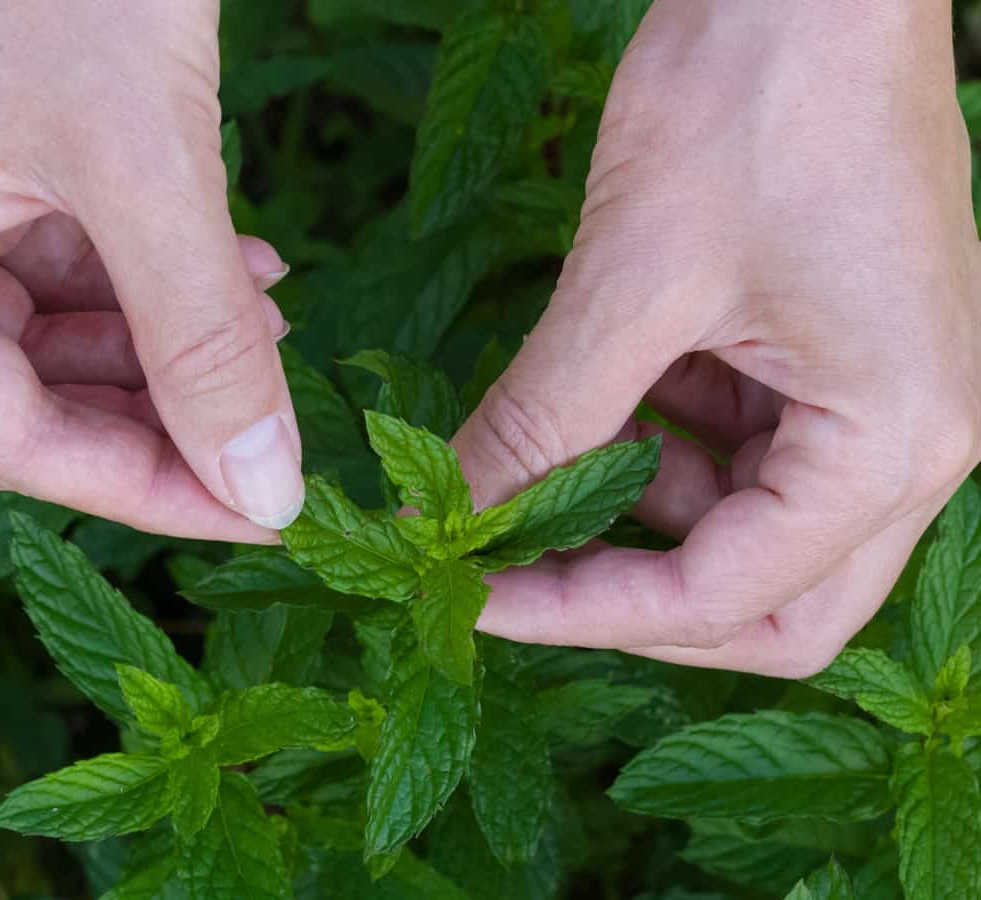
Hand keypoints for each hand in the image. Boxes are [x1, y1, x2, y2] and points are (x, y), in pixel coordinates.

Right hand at [0, 0, 305, 539]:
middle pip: (12, 415)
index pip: (4, 441)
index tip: (256, 512)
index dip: (141, 489)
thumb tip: (265, 487)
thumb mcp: (150, 168)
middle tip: (258, 436)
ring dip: (160, 364)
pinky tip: (241, 277)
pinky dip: (151, 300)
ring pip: (45, 358)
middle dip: (144, 432)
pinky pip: (61, 286)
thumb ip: (206, 341)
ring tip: (266, 331)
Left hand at [452, 0, 980, 676]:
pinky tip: (601, 401)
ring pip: (744, 531)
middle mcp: (911, 444)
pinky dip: (657, 446)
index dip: (584, 612)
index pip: (727, 600)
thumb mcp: (631, 280)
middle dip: (630, 595)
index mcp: (894, 443)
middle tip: (513, 569)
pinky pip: (739, 450)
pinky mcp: (833, 360)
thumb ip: (543, 420)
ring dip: (635, 514)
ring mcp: (877, 401)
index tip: (471, 592)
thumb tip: (449, 512)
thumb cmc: (754, 96)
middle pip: (764, 602)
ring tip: (543, 458)